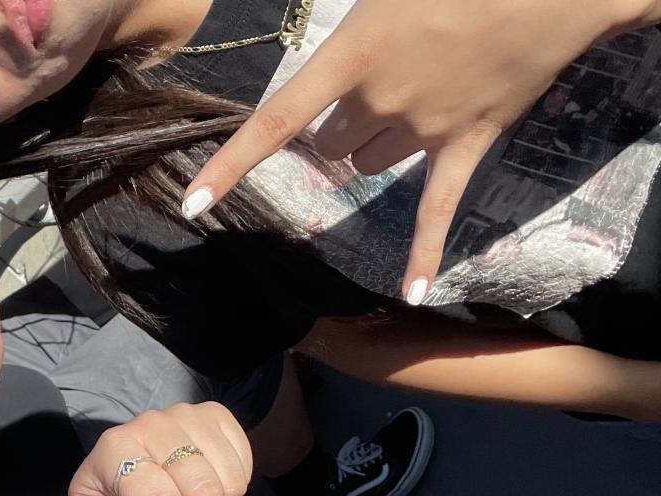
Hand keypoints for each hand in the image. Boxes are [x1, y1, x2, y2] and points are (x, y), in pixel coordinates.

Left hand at [182, 0, 643, 303]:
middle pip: (331, 143)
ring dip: (376, 145)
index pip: (274, 122)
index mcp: (351, 55)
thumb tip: (340, 61)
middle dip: (339, 126)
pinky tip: (413, 294)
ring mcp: (424, 128)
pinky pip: (437, 210)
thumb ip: (353, 36)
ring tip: (419, 93)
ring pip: (371, 163)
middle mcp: (380, 100)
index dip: (230, 165)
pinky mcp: (467, 144)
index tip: (194, 204)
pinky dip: (424, 254)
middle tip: (377, 83)